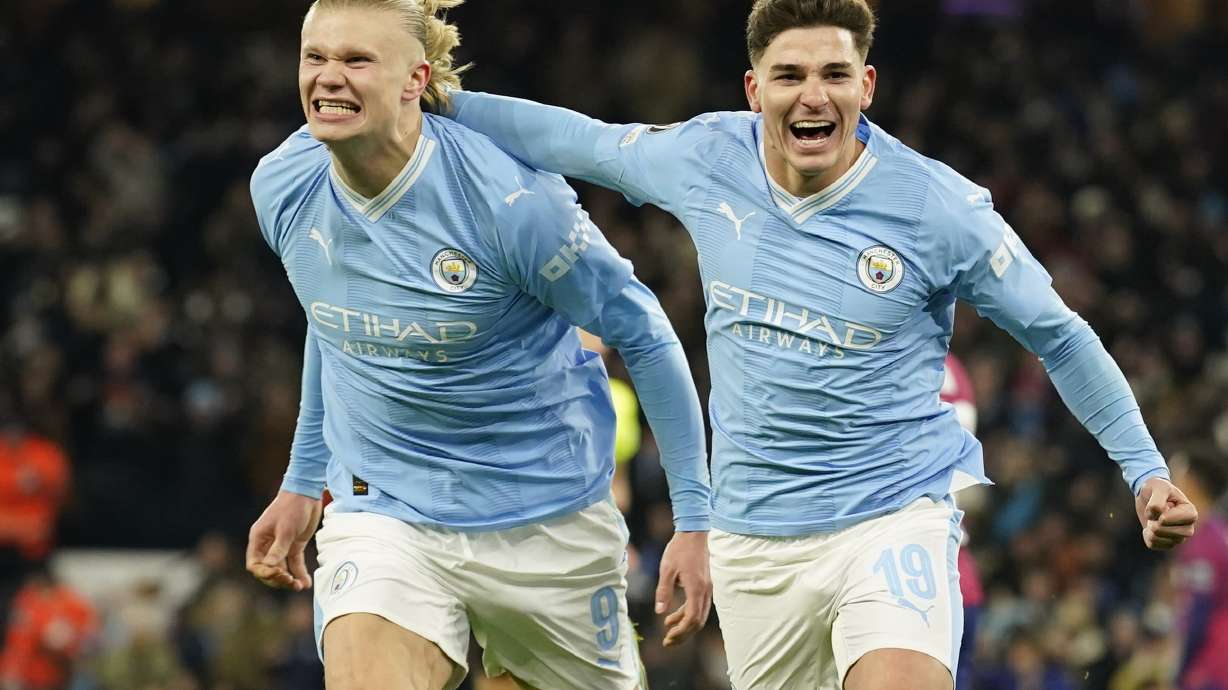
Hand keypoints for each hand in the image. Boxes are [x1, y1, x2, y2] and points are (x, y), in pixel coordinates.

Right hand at [246, 490, 322, 590]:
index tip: (279, 574)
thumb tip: (269, 568)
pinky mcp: (294, 545)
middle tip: (291, 583)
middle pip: (267, 570)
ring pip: (281, 569)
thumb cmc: (292, 508)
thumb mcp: (285, 529)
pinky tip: (306, 583)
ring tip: (299, 587)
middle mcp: (267, 544)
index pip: (255, 564)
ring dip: (289, 579)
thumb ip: (278, 549)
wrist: (307, 492)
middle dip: (278, 579)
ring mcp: (281, 545)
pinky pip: (294, 563)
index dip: (264, 573)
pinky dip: (299, 573)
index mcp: (258, 539)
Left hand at [654, 530, 711, 646]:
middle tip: (668, 642)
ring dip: (684, 626)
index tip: (668, 637)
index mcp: (696, 588)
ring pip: (698, 615)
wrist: (694, 532)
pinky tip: (671, 617)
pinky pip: (697, 606)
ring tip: (668, 632)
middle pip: (697, 622)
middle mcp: (705, 591)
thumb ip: (663, 591)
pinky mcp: (704, 585)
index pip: (692, 619)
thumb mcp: (666, 569)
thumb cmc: (679, 549)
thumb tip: (659, 612)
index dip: (681, 632)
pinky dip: (686, 614)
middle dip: (683, 634)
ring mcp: (707, 589)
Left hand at [1135, 476, 1197, 549]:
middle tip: (1153, 514)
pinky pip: (1154, 545)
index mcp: (1191, 513)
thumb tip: (1157, 516)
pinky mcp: (1165, 542)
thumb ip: (1158, 500)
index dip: (1165, 517)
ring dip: (1151, 531)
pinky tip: (1147, 527)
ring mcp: (1178, 536)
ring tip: (1151, 520)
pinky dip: (1146, 536)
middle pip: (1176, 536)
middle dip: (1158, 525)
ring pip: (1165, 542)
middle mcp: (1188, 527)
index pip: (1183, 522)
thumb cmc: (1156, 488)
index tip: (1159, 508)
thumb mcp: (1158, 487)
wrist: (1147, 495)